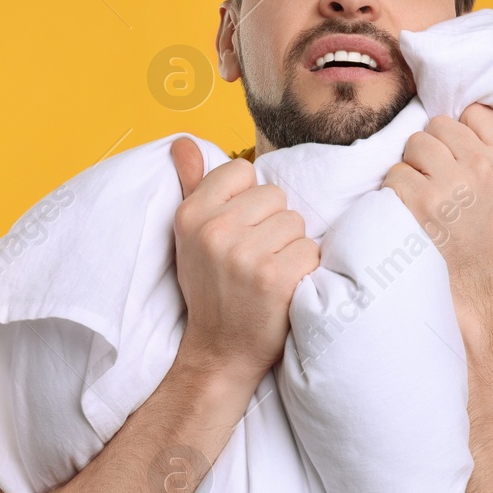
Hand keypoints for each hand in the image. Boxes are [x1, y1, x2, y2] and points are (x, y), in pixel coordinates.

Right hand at [169, 138, 320, 385]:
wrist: (221, 352)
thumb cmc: (212, 289)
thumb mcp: (191, 237)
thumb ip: (193, 185)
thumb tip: (182, 140)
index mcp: (190, 216)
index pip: (241, 171)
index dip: (249, 201)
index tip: (239, 231)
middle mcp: (214, 231)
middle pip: (275, 196)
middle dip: (273, 226)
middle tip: (255, 259)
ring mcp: (244, 255)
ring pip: (295, 222)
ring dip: (291, 248)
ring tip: (269, 274)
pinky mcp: (274, 277)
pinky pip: (310, 250)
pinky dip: (305, 270)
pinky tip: (284, 288)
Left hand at [382, 103, 492, 302]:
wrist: (479, 279)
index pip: (475, 113)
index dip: (463, 130)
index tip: (461, 152)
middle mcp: (484, 167)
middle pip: (439, 125)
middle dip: (435, 146)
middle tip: (438, 172)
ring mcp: (452, 185)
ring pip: (416, 143)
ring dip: (414, 163)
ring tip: (424, 185)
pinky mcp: (423, 203)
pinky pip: (397, 172)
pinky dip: (397, 186)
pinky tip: (410, 202)